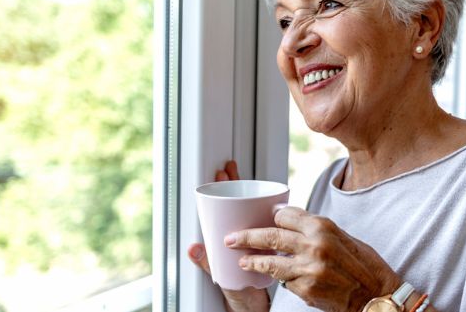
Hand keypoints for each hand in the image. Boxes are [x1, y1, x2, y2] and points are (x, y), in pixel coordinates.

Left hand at [187, 160, 269, 311]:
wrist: (254, 306)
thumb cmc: (236, 290)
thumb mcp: (220, 274)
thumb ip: (206, 263)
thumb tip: (192, 248)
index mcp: (228, 237)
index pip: (225, 206)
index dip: (224, 188)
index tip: (221, 174)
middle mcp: (241, 233)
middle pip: (238, 201)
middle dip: (233, 183)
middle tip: (229, 168)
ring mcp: (256, 236)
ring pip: (254, 209)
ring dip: (249, 191)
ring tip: (243, 176)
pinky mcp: (270, 243)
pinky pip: (271, 222)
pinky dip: (271, 209)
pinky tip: (273, 200)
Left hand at [225, 207, 401, 311]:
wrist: (376, 294)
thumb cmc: (364, 264)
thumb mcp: (342, 236)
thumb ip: (314, 228)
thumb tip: (287, 219)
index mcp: (322, 226)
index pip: (283, 215)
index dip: (272, 218)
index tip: (264, 220)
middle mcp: (313, 245)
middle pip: (270, 236)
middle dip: (246, 236)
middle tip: (231, 238)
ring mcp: (308, 269)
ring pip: (270, 262)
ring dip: (252, 261)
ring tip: (242, 260)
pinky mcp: (306, 290)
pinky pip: (286, 282)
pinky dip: (282, 279)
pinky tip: (277, 278)